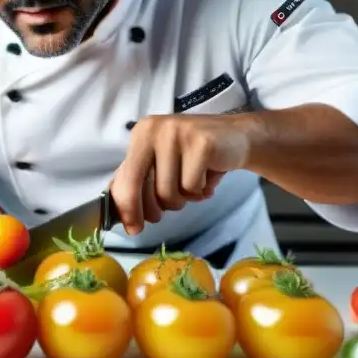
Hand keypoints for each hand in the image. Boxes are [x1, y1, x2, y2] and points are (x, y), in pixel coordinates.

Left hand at [111, 114, 253, 234]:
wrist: (237, 137)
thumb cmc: (195, 155)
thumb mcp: (162, 162)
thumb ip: (139, 181)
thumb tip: (120, 214)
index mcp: (141, 133)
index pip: (125, 177)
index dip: (127, 207)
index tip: (132, 227)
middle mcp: (155, 130)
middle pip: (140, 186)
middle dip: (150, 209)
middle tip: (159, 216)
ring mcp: (178, 134)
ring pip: (168, 191)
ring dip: (182, 198)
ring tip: (193, 185)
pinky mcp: (202, 144)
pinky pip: (192, 187)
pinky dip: (201, 191)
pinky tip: (208, 178)